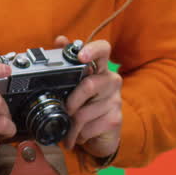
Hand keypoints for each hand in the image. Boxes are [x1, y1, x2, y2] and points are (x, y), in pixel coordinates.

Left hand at [56, 36, 122, 159]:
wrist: (101, 135)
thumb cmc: (86, 105)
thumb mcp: (75, 85)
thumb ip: (67, 63)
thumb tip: (60, 39)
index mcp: (100, 68)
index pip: (103, 50)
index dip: (92, 50)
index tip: (82, 55)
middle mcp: (111, 80)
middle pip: (89, 86)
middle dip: (71, 102)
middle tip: (65, 110)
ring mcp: (115, 100)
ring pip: (84, 112)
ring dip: (72, 124)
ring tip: (70, 128)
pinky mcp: (115, 119)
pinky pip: (88, 127)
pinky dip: (78, 134)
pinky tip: (80, 134)